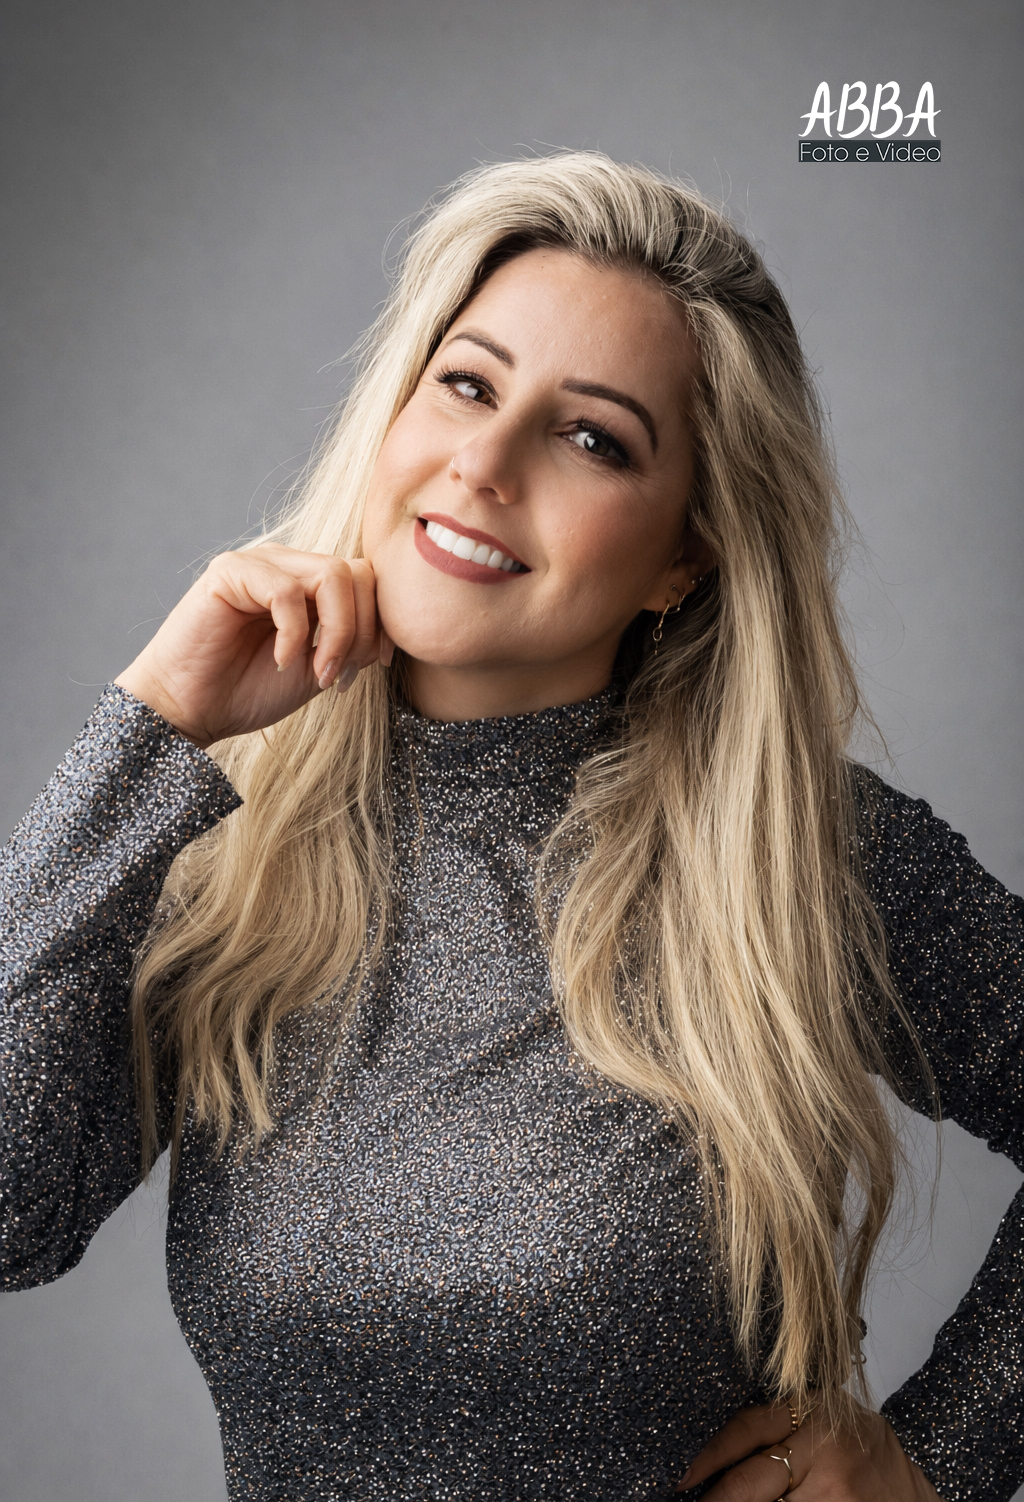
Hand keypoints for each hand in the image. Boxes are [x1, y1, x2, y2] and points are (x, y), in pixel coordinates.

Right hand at [115, 545, 391, 747]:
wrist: (191, 710)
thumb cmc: (249, 691)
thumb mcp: (319, 666)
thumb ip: (351, 639)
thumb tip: (389, 627)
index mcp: (310, 583)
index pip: (367, 579)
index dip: (378, 622)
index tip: (370, 667)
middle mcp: (287, 564)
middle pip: (358, 573)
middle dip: (361, 630)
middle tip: (338, 675)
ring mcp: (259, 562)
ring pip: (332, 575)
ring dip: (336, 632)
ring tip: (317, 672)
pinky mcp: (230, 571)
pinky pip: (288, 592)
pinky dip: (294, 634)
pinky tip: (281, 662)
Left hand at [675, 1399, 944, 1499]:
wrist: (912, 1492)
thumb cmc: (861, 1455)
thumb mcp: (824, 1421)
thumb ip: (782, 1428)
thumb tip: (719, 1457)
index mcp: (812, 1411)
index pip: (747, 1428)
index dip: (711, 1455)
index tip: (684, 1477)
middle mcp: (822, 1446)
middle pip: (751, 1479)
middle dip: (718, 1498)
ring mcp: (833, 1488)